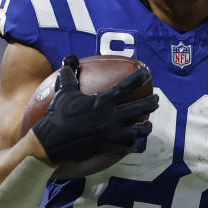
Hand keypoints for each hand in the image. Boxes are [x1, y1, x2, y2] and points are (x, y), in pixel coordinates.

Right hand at [32, 55, 157, 163]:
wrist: (51, 143)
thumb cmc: (57, 115)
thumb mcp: (64, 92)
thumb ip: (70, 76)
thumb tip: (69, 59)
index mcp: (102, 101)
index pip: (126, 86)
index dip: (138, 78)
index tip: (147, 74)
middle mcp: (111, 117)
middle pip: (140, 108)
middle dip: (152, 102)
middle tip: (156, 99)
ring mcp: (111, 134)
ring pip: (138, 131)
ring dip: (146, 127)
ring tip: (148, 125)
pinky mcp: (108, 148)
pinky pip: (126, 147)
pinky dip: (131, 144)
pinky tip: (133, 143)